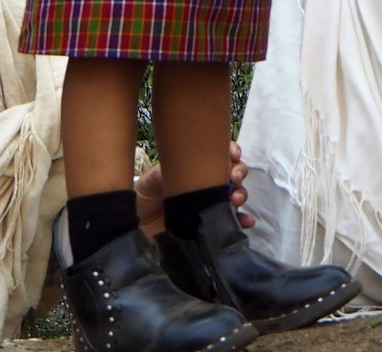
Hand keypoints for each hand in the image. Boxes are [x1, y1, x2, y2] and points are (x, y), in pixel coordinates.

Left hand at [136, 141, 254, 235]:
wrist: (134, 231)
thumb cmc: (142, 200)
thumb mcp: (149, 183)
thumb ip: (161, 174)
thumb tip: (178, 169)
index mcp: (195, 169)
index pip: (219, 155)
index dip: (231, 151)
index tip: (234, 154)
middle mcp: (206, 185)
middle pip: (233, 173)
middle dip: (239, 172)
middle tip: (234, 178)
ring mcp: (209, 205)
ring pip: (236, 194)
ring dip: (242, 194)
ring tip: (236, 200)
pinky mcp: (209, 227)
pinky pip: (231, 222)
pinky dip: (242, 221)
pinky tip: (246, 222)